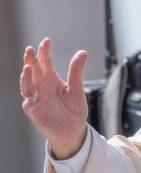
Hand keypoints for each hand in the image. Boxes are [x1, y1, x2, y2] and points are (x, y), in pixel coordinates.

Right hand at [20, 37, 88, 159]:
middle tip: (31, 49)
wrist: (73, 131)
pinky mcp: (33, 108)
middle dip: (31, 60)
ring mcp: (36, 96)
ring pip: (28, 82)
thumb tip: (82, 52)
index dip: (45, 52)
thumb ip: (76, 71)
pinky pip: (28, 97)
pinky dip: (27, 89)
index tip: (46, 41)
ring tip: (28, 65)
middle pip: (34, 70)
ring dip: (26, 74)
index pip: (46, 62)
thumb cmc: (74, 110)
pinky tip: (28, 82)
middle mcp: (42, 86)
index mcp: (52, 79)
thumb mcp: (77, 89)